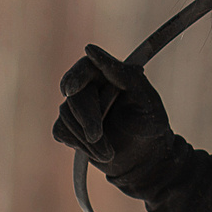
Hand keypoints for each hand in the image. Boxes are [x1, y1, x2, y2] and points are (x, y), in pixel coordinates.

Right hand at [53, 45, 173, 176]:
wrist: (145, 162)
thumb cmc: (150, 125)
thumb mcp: (144, 98)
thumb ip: (122, 73)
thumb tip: (89, 50)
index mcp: (110, 74)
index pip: (85, 67)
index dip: (76, 77)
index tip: (70, 89)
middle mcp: (91, 87)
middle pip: (74, 95)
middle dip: (86, 117)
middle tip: (96, 136)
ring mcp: (78, 108)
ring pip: (65, 114)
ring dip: (87, 138)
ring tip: (109, 152)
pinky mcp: (70, 127)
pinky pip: (60, 131)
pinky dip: (79, 145)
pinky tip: (100, 152)